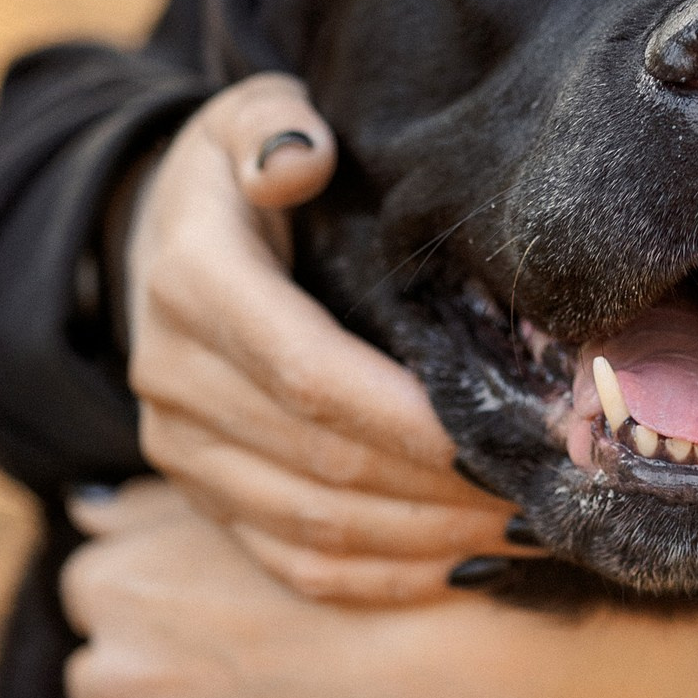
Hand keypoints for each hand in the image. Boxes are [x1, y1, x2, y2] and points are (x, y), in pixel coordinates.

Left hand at [63, 483, 697, 697]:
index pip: (88, 592)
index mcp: (118, 586)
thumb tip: (84, 508)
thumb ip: (152, 506)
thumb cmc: (355, 538)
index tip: (174, 600)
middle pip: (99, 693)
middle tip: (198, 680)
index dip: (137, 599)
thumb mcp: (242, 498)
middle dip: (140, 694)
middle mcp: (129, 674)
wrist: (442, 632)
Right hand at [123, 73, 532, 603]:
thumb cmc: (235, 174)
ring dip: (425, 540)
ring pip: (311, 525)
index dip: (410, 419)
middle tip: (546, 491)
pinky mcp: (198, 495)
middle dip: (442, 488)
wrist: (150, 243)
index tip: (504, 435)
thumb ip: (273, 124)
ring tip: (524, 529)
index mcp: (192, 283)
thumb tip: (302, 158)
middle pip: (323, 461)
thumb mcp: (245, 117)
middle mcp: (173, 376)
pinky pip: (289, 561)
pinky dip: (378, 580)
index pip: (311, 374)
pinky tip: (462, 566)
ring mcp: (179, 448)